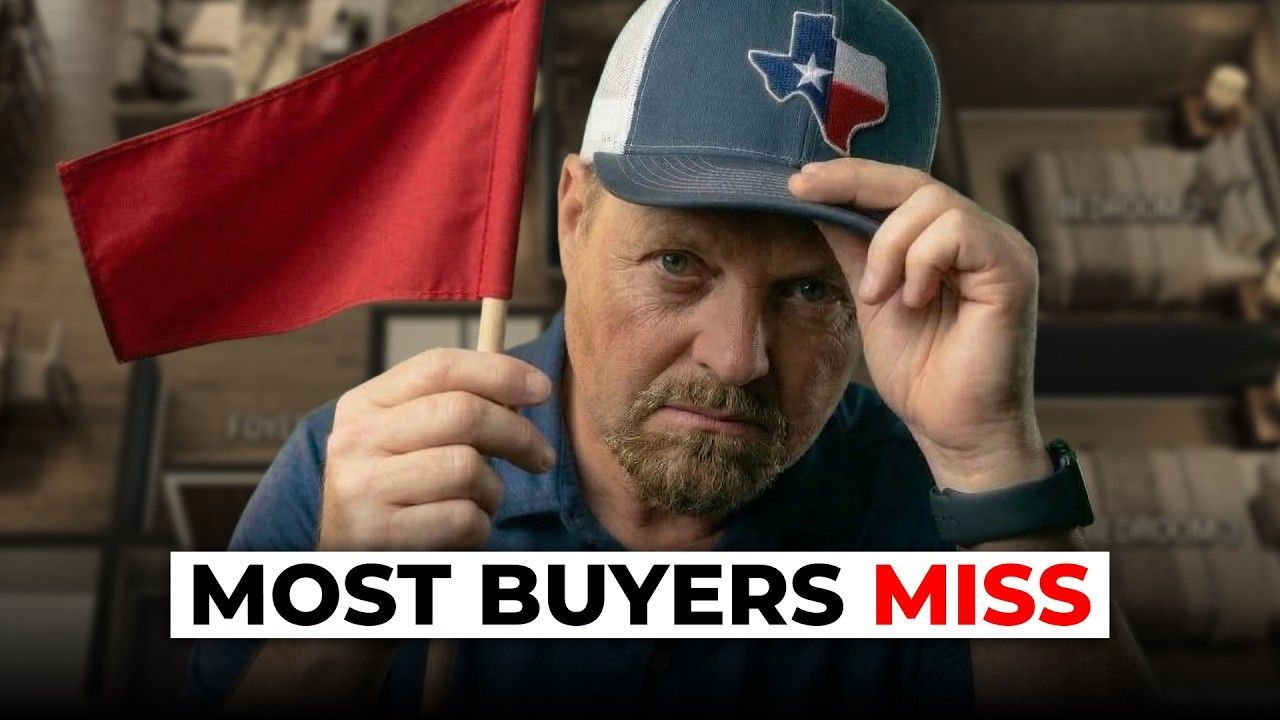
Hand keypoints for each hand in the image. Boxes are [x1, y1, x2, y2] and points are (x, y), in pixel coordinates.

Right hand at [318, 349, 554, 549]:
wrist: (340, 552)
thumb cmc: (394, 489)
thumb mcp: (403, 437)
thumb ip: (449, 406)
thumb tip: (524, 388)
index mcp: (364, 404)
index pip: (440, 367)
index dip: (501, 372)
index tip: (542, 388)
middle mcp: (357, 439)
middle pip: (463, 413)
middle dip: (518, 434)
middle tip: (541, 456)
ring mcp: (364, 487)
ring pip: (468, 469)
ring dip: (494, 491)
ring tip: (483, 502)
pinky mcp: (379, 535)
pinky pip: (463, 519)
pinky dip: (479, 527)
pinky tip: (462, 530)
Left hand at [789, 158, 1050, 491]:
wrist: (953, 429)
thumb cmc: (919, 373)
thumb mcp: (871, 297)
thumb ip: (855, 249)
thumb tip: (816, 200)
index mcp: (950, 240)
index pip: (900, 187)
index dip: (849, 177)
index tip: (796, 182)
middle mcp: (981, 235)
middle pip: (914, 181)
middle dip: (854, 186)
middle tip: (805, 197)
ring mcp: (1002, 248)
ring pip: (932, 201)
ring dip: (889, 246)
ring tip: (879, 296)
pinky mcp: (1013, 268)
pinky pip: (957, 231)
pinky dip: (920, 262)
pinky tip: (913, 301)